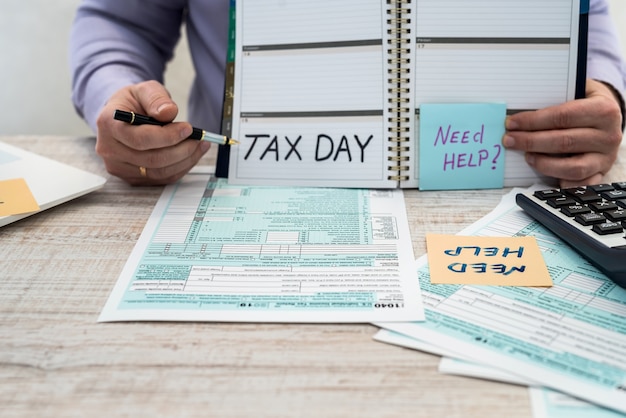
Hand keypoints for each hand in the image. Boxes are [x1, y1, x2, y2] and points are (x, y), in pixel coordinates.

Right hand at [95, 80, 210, 185]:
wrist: (123, 116)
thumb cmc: (134, 102)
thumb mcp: (144, 90)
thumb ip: (156, 98)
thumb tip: (168, 112)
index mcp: (108, 124)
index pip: (140, 139)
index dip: (168, 137)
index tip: (188, 129)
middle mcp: (109, 149)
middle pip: (152, 159)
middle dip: (181, 150)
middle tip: (199, 139)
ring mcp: (119, 167)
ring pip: (158, 172)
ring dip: (185, 160)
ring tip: (200, 146)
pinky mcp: (131, 177)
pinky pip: (160, 179)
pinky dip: (180, 168)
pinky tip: (191, 156)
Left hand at [502, 79, 622, 187]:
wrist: (609, 116)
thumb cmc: (585, 103)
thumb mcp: (575, 91)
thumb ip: (552, 99)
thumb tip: (519, 113)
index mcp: (603, 110)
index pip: (562, 117)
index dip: (533, 121)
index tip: (511, 123)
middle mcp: (608, 135)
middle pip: (563, 142)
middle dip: (530, 141)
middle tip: (509, 140)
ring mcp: (605, 157)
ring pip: (572, 167)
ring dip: (543, 164)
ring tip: (527, 156)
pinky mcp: (601, 173)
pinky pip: (581, 184)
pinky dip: (563, 183)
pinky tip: (546, 176)